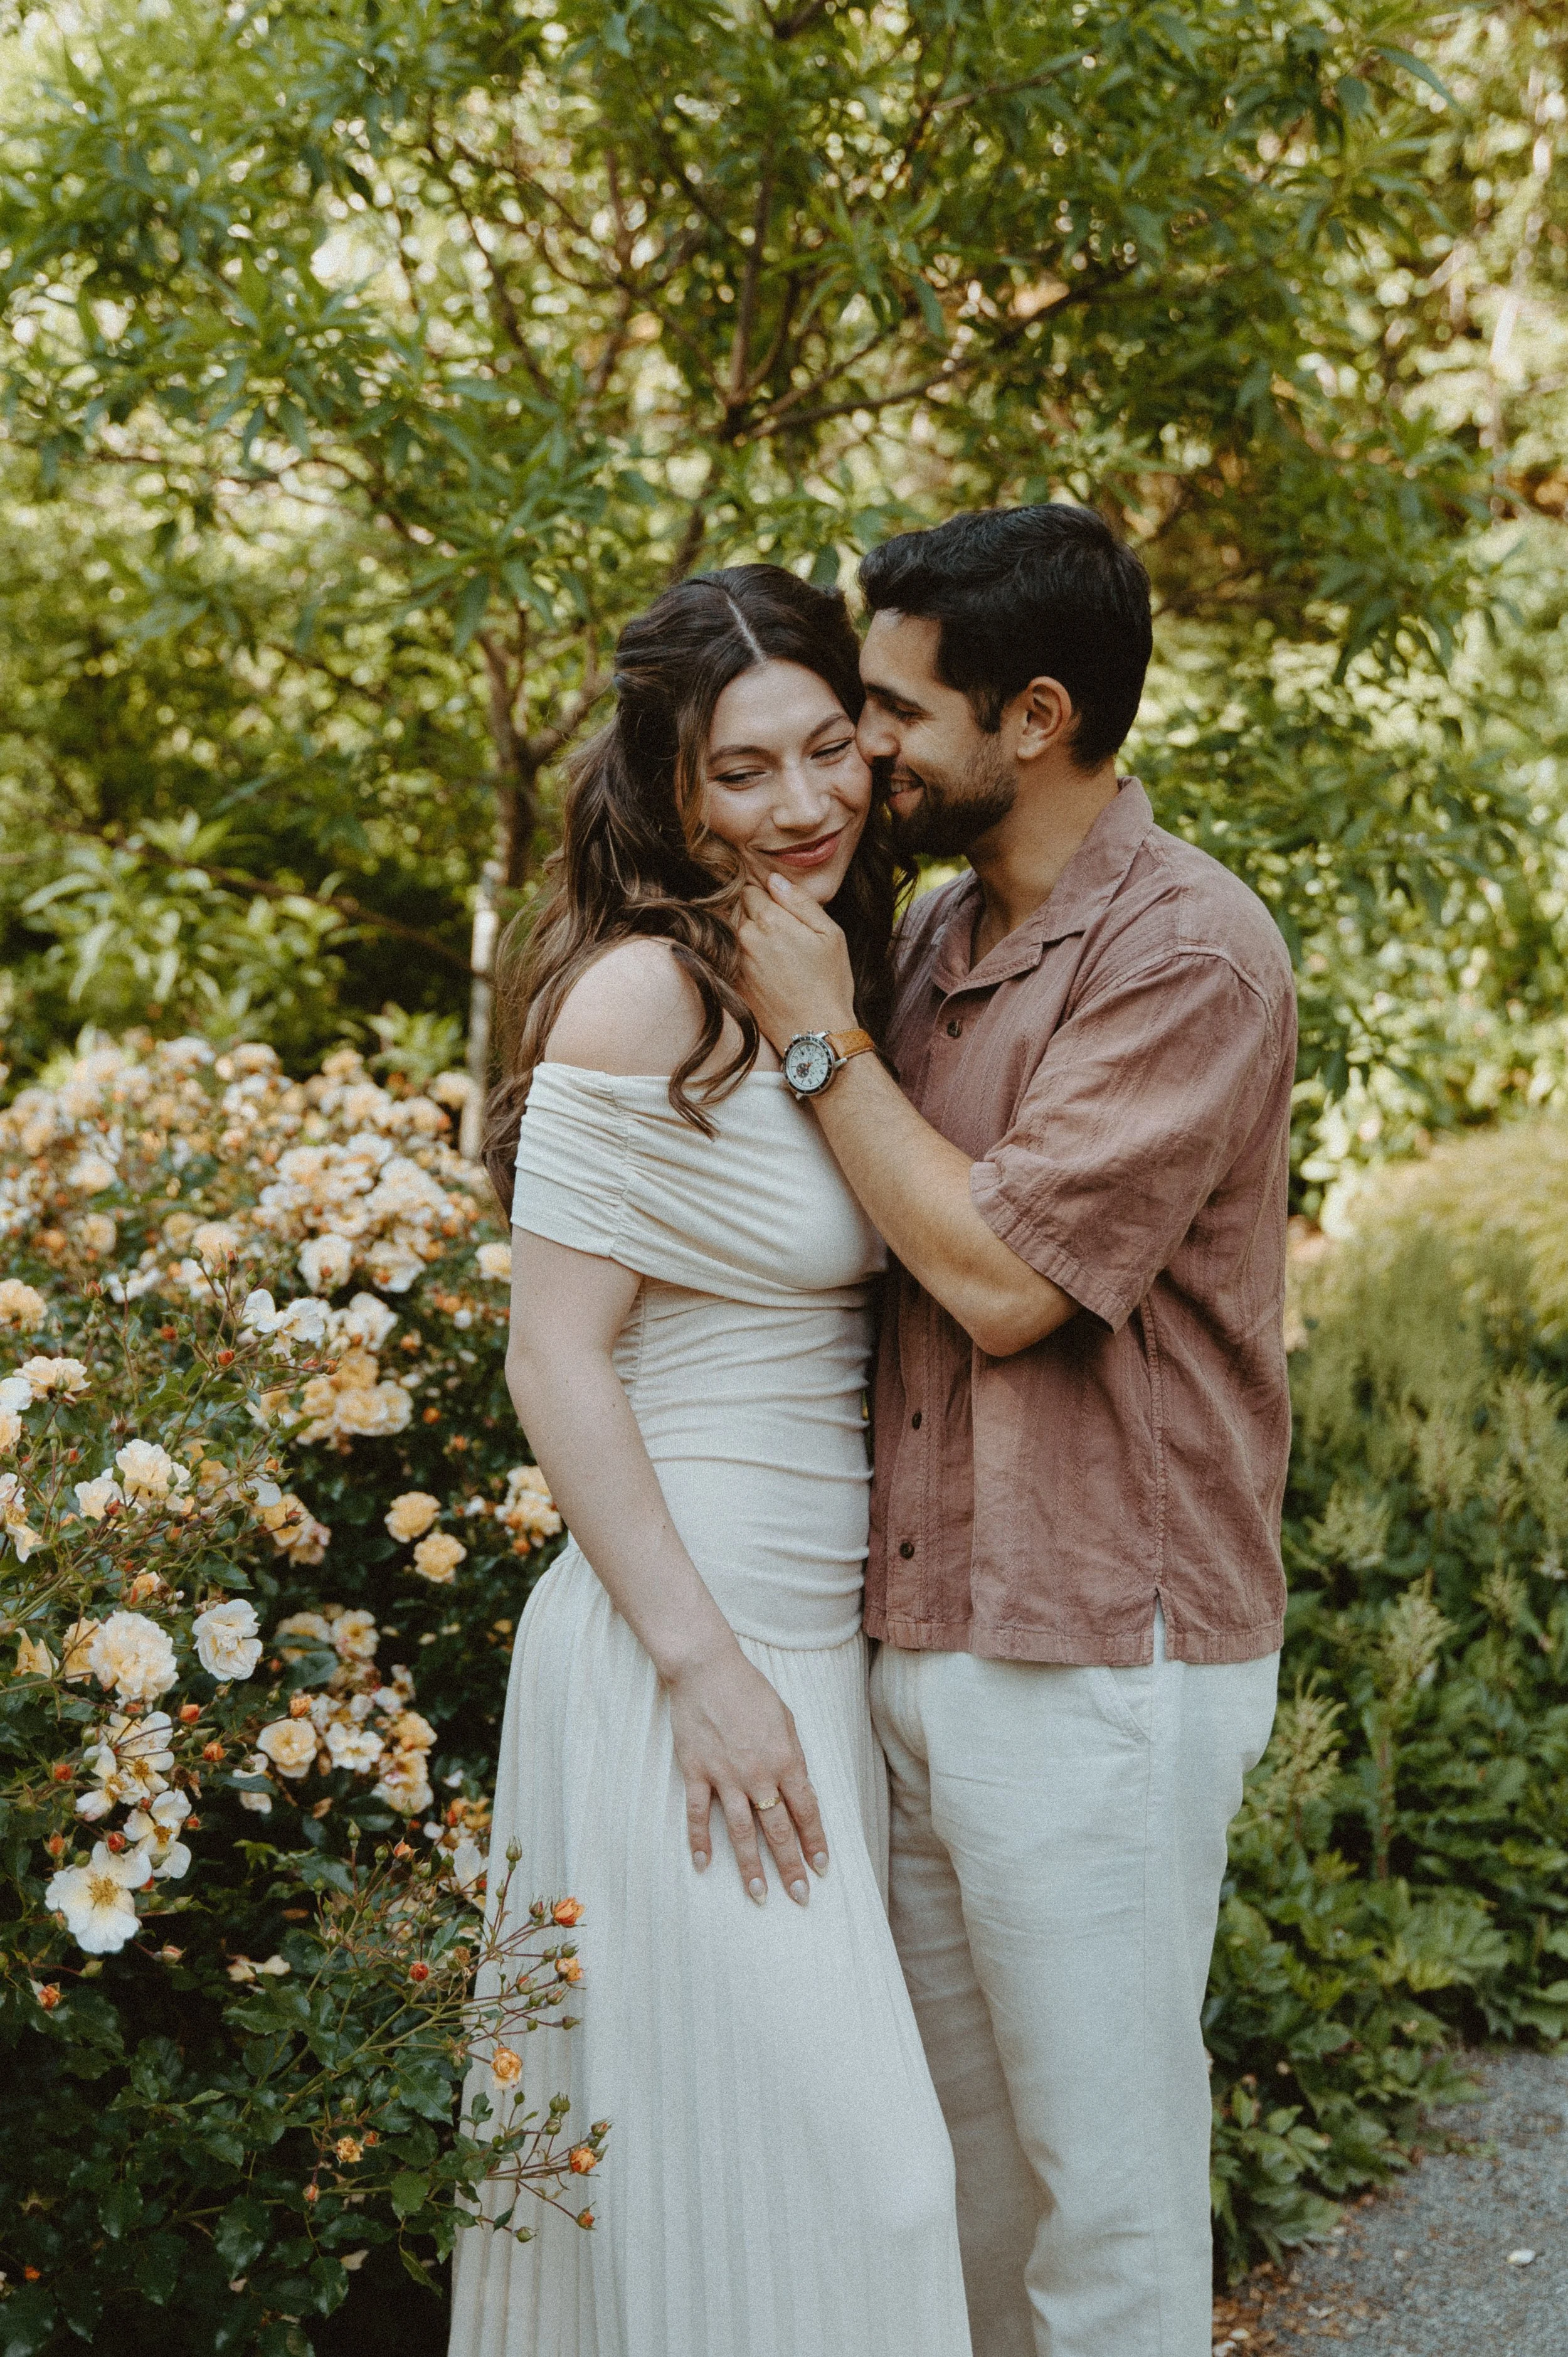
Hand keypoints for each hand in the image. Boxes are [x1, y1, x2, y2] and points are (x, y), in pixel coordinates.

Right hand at [665, 1637, 828, 1905]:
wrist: (707, 1670)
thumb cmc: (751, 1691)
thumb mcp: (786, 1720)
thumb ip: (793, 1757)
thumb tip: (799, 1790)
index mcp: (786, 1760)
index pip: (806, 1811)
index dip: (815, 1842)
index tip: (821, 1867)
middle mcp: (758, 1775)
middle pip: (778, 1831)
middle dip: (791, 1867)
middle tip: (799, 1897)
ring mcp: (724, 1777)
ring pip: (741, 1832)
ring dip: (751, 1868)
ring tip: (760, 1895)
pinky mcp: (696, 1772)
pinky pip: (697, 1815)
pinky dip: (699, 1841)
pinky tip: (703, 1865)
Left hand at [737, 875, 857, 1052]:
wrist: (815, 1032)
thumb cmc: (829, 983)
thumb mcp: (830, 935)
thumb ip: (800, 901)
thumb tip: (774, 880)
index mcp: (769, 921)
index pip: (751, 889)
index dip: (767, 896)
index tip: (782, 910)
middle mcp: (745, 939)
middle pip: (739, 909)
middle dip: (755, 914)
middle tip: (782, 933)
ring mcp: (735, 962)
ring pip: (733, 933)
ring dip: (748, 935)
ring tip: (775, 954)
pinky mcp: (732, 982)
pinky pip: (731, 957)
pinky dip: (743, 958)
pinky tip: (767, 972)